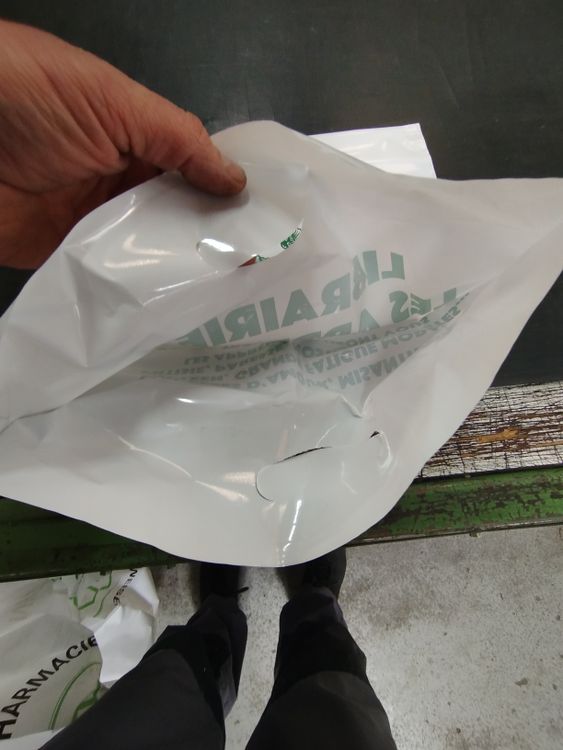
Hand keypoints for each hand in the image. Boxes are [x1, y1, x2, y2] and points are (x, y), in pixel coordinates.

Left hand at [0, 21, 245, 268]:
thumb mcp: (113, 102)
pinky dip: (141, 290)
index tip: (267, 223)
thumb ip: (178, 139)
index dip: (229, 193)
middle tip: (258, 265)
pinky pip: (113, 276)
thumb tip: (236, 181)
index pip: (194, 168)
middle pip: (178, 214)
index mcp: (134, 135)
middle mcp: (119, 180)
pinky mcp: (70, 258)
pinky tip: (176, 303)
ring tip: (230, 289)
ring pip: (150, 249)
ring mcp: (95, 222)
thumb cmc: (31, 99)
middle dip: (214, 237)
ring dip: (183, 267)